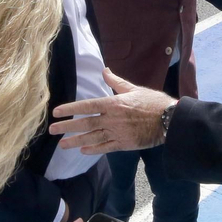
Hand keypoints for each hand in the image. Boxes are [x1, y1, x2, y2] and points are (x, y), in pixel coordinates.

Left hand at [48, 68, 175, 154]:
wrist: (169, 120)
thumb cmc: (153, 102)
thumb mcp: (134, 89)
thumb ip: (116, 82)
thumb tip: (105, 70)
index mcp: (113, 103)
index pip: (87, 106)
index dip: (70, 109)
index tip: (56, 112)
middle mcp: (112, 119)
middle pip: (85, 124)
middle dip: (67, 127)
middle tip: (52, 130)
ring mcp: (117, 133)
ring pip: (92, 138)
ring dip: (76, 141)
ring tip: (62, 145)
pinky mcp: (124, 144)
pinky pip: (105, 147)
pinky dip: (94, 149)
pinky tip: (83, 151)